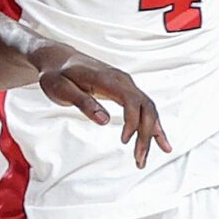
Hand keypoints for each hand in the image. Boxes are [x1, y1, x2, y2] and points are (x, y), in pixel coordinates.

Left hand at [29, 42, 170, 166]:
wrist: (58, 59)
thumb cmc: (57, 74)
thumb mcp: (61, 88)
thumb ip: (83, 102)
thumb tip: (104, 120)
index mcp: (106, 79)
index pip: (131, 100)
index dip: (133, 121)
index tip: (124, 141)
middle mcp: (121, 79)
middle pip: (145, 107)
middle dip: (146, 135)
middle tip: (139, 159)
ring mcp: (125, 84)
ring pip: (148, 109)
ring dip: (150, 134)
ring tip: (143, 158)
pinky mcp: (125, 90)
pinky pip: (144, 108)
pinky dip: (153, 125)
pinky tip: (160, 141)